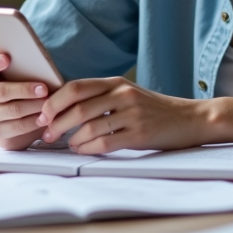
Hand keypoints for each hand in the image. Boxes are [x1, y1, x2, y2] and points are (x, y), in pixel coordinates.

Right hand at [0, 54, 48, 149]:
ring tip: (49, 102)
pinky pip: (18, 128)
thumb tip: (40, 67)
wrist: (2, 116)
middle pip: (2, 92)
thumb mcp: (11, 76)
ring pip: (13, 111)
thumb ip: (19, 68)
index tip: (7, 58)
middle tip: (44, 89)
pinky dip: (34, 122)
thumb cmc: (13, 87)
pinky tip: (45, 117)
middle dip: (25, 90)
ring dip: (34, 106)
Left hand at [36, 77, 206, 153]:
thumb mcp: (128, 94)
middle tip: (47, 134)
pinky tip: (84, 150)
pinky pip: (105, 142)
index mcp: (116, 82)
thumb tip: (65, 107)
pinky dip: (88, 148)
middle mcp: (122, 94)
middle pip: (77, 106)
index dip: (54, 101)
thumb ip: (102, 97)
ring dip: (72, 139)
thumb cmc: (154, 109)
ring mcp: (131, 114)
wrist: (190, 118)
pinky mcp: (139, 134)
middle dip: (56, 122)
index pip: (75, 87)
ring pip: (89, 126)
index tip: (42, 114)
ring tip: (68, 145)